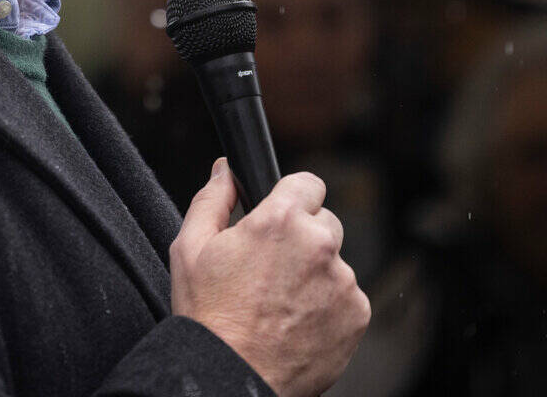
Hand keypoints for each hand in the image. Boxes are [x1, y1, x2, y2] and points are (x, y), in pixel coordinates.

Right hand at [169, 160, 369, 396]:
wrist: (232, 376)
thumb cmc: (208, 318)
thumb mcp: (189, 249)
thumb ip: (211, 199)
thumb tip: (224, 171)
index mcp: (280, 220)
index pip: (308, 183)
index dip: (292, 198)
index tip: (282, 217)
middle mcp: (319, 245)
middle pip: (324, 223)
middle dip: (303, 238)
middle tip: (273, 269)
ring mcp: (342, 281)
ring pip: (335, 263)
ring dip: (316, 274)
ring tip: (281, 303)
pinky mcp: (356, 314)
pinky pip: (347, 297)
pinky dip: (328, 306)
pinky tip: (297, 321)